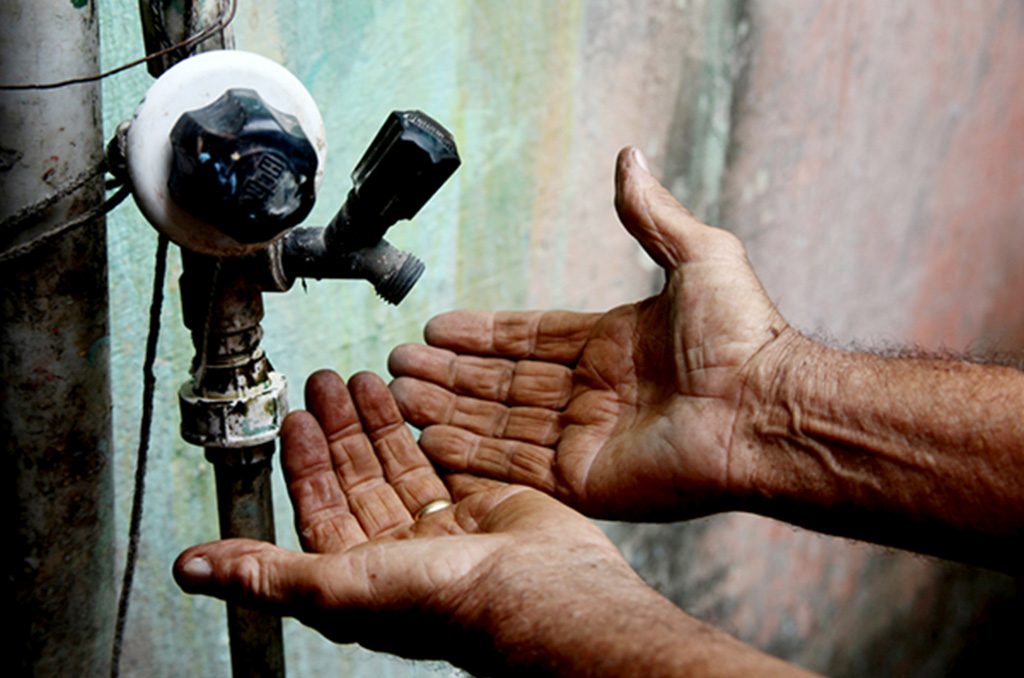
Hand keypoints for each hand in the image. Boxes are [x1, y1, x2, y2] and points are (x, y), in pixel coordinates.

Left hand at [172, 370, 642, 670]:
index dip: (303, 463)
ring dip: (376, 421)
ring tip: (362, 378)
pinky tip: (414, 403)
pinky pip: (443, 459)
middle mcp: (398, 553)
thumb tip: (193, 569)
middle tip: (324, 381)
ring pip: (399, 465)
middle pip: (357, 478)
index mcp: (359, 576)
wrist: (538, 591)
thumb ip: (264, 572)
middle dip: (337, 429)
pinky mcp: (481, 504)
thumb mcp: (335, 586)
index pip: (319, 509)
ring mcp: (443, 527)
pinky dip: (425, 430)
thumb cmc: (444, 603)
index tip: (295, 418)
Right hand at [388, 147, 793, 520]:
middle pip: (503, 382)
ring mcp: (586, 440)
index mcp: (612, 347)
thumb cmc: (743, 336)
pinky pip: (514, 466)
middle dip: (449, 372)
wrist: (766, 409)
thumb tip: (630, 158)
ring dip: (446, 408)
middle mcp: (593, 394)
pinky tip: (428, 438)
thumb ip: (650, 213)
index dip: (482, 335)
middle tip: (397, 362)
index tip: (437, 328)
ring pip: (498, 421)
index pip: (530, 340)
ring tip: (397, 394)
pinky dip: (470, 454)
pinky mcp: (583, 481)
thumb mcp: (697, 255)